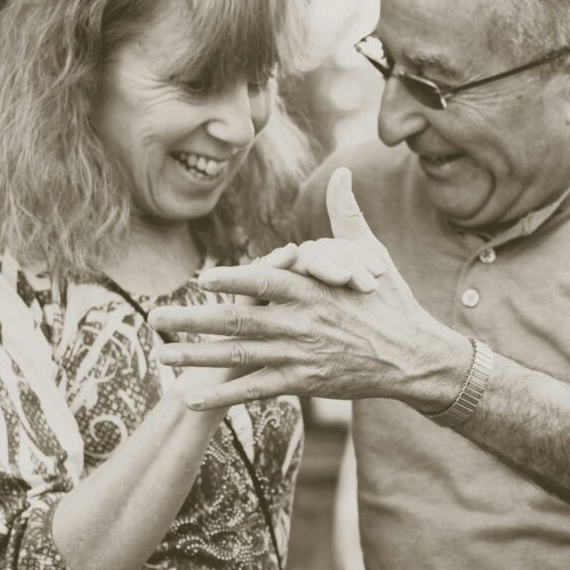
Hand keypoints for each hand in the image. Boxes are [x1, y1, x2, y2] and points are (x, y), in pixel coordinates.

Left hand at [149, 168, 467, 411]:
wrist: (415, 357)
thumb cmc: (391, 301)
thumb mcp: (373, 255)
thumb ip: (347, 216)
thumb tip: (343, 172)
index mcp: (314, 289)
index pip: (265, 281)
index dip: (231, 280)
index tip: (199, 278)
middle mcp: (302, 322)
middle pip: (237, 320)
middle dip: (192, 320)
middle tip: (154, 317)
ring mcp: (301, 355)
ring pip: (239, 355)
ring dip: (196, 356)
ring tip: (161, 353)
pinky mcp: (305, 382)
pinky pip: (255, 388)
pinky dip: (222, 393)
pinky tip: (190, 396)